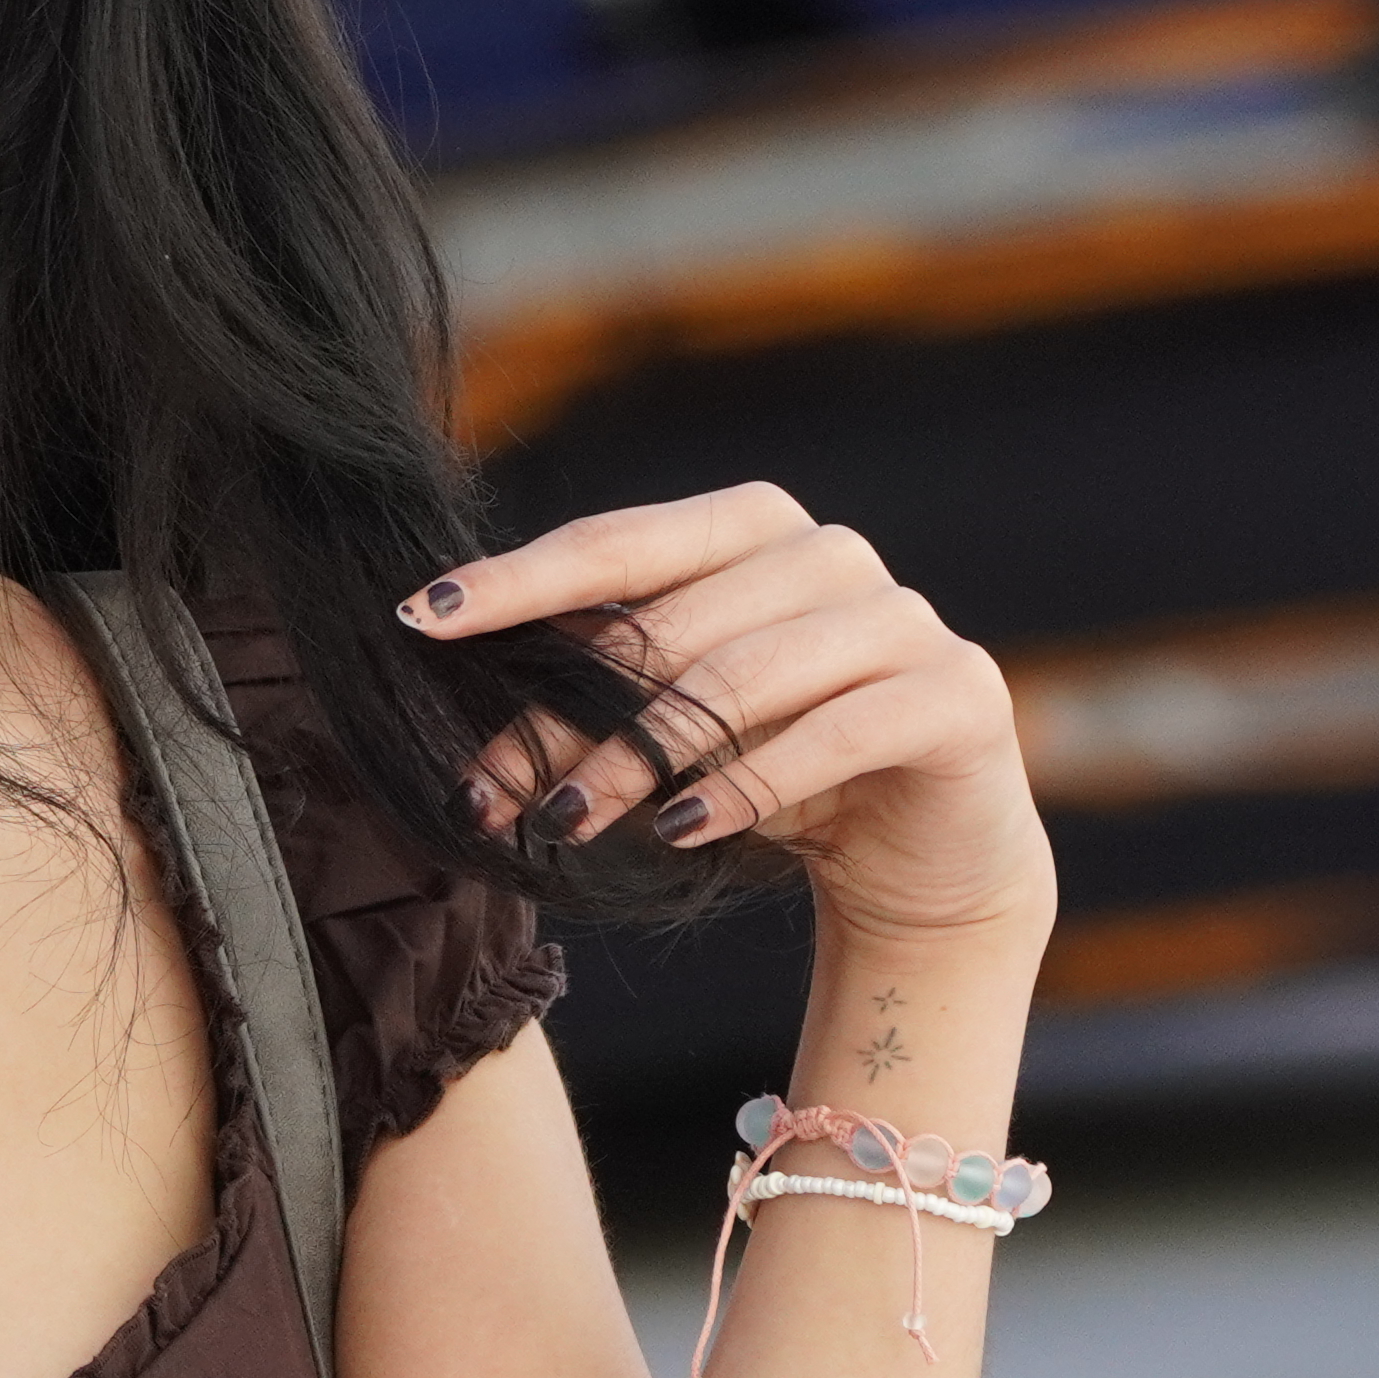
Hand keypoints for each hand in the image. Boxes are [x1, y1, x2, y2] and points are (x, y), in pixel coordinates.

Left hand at [402, 482, 1053, 952]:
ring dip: (638, 759)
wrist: (921, 850)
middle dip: (566, 715)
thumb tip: (458, 724)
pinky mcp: (956, 694)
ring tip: (566, 821)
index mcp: (750, 527)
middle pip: (666, 627)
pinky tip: (681, 831)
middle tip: (491, 791)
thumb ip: (589, 697)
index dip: (516, 581)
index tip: (422, 619)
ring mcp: (900, 618)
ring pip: (739, 678)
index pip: (614, 544)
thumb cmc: (770, 768)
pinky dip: (748, 784)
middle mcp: (827, 553)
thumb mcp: (668, 728)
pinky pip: (835, 732)